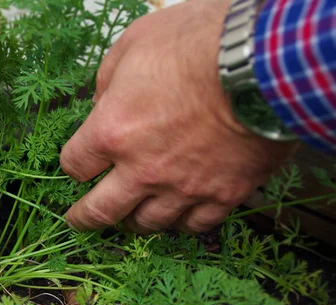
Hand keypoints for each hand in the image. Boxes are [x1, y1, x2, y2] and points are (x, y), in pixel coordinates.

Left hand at [60, 0, 296, 233]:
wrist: (265, 61)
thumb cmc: (198, 43)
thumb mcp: (134, 44)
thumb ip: (107, 81)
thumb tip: (102, 105)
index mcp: (113, 132)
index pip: (75, 165)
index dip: (73, 164)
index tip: (78, 164)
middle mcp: (142, 169)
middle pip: (101, 211)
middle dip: (84, 217)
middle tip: (78, 220)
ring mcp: (184, 187)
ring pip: (148, 223)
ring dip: (133, 220)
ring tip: (131, 216)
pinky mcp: (223, 194)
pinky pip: (195, 225)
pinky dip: (182, 222)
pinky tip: (178, 214)